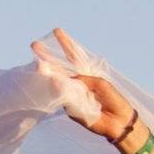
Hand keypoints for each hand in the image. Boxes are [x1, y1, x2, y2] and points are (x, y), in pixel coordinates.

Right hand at [30, 27, 137, 141]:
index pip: (73, 57)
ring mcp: (72, 97)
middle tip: (34, 45)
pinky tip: (56, 84)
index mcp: (85, 74)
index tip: (56, 31)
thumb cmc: (113, 99)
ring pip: (58, 84)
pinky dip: (61, 92)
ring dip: (50, 75)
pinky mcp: (71, 110)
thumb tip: (65, 81)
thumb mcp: (100, 84)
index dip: (65, 44)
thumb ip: (83, 80)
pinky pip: (65, 99)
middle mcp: (76, 84)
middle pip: (59, 69)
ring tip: (41, 67)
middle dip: (47, 57)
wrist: (119, 121)